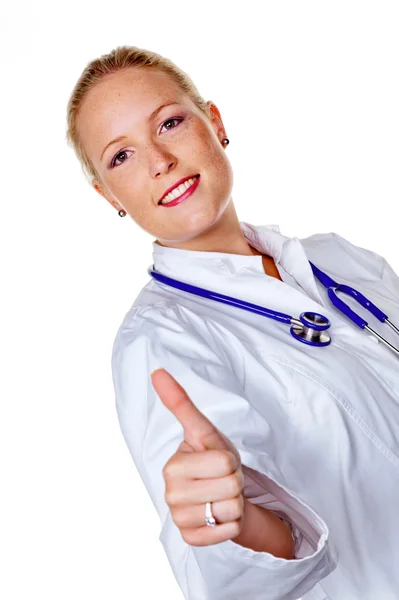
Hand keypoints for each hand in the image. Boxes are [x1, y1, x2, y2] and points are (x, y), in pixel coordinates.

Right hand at [151, 368, 244, 545]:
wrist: (218, 493)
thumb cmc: (210, 458)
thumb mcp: (202, 430)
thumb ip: (179, 402)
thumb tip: (156, 371)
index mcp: (172, 466)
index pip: (225, 462)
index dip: (230, 460)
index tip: (218, 460)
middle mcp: (170, 495)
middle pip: (230, 486)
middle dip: (234, 481)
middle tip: (221, 479)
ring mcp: (180, 520)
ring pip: (231, 509)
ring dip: (234, 502)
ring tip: (220, 495)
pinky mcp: (192, 540)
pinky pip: (228, 531)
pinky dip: (232, 523)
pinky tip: (219, 515)